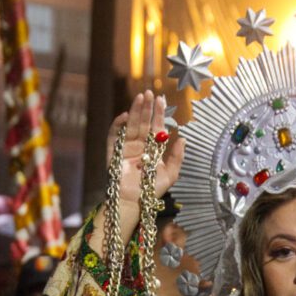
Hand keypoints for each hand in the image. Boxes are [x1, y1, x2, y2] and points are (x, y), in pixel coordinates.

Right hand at [104, 91, 186, 243]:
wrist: (134, 202)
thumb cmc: (152, 191)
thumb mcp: (171, 174)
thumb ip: (177, 157)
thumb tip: (182, 138)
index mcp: (152, 149)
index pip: (156, 127)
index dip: (158, 114)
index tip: (162, 99)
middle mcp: (139, 145)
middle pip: (143, 122)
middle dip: (147, 108)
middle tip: (150, 92)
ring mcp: (125, 147)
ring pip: (131, 125)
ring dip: (135, 111)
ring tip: (140, 98)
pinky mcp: (113, 152)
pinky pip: (114, 135)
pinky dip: (118, 125)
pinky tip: (125, 115)